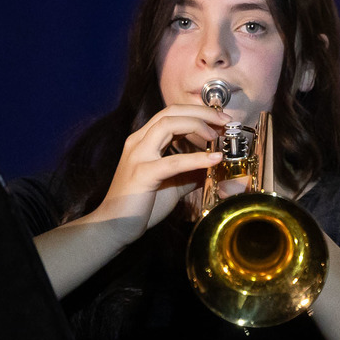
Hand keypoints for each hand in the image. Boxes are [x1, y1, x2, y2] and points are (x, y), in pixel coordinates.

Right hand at [93, 104, 231, 243]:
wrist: (114, 227)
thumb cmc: (140, 206)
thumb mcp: (172, 184)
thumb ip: (189, 172)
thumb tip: (213, 166)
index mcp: (143, 140)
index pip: (171, 114)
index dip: (198, 113)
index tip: (219, 121)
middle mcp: (138, 142)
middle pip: (172, 112)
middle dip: (202, 112)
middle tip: (225, 120)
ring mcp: (138, 156)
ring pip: (168, 124)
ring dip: (197, 124)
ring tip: (217, 135)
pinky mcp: (142, 174)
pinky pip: (173, 161)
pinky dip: (196, 158)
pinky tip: (214, 159)